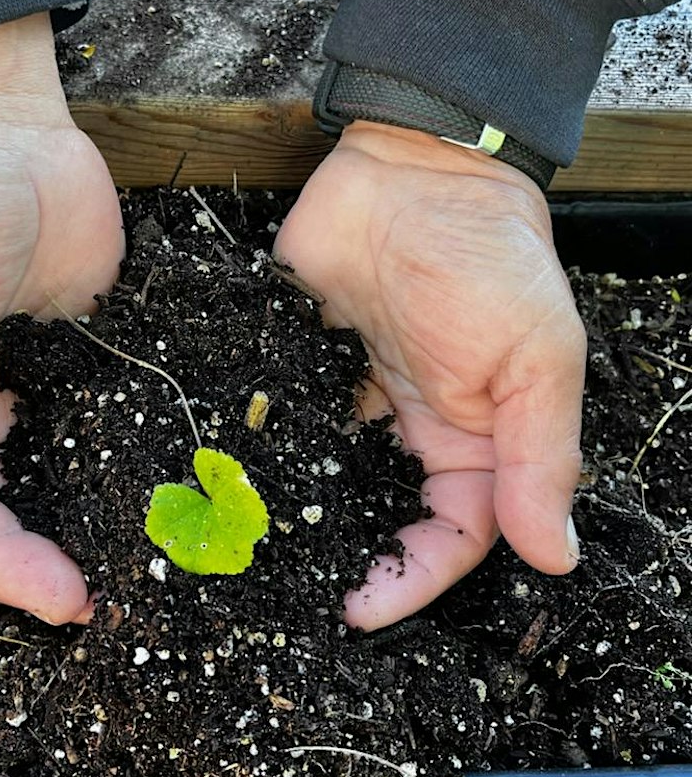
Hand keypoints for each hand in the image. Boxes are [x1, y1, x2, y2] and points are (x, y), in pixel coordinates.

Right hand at [0, 14, 123, 623]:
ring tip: (162, 560)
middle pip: (7, 514)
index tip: (63, 599)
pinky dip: (135, 457)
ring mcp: (26, 395)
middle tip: (127, 596)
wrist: (1, 125)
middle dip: (56, 558)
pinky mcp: (81, 366)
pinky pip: (107, 424)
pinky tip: (178, 486)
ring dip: (102, 518)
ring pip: (60, 479)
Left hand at [275, 122, 584, 629]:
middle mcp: (412, 428)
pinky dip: (253, 448)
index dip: (410, 580)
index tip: (358, 611)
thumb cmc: (489, 257)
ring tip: (239, 553)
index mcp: (476, 441)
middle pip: (379, 515)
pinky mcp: (300, 359)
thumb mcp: (535, 362)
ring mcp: (352, 395)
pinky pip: (278, 417)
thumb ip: (540, 460)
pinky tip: (218, 480)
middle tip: (286, 596)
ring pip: (322, 474)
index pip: (451, 537)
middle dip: (343, 558)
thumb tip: (559, 559)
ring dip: (289, 512)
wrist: (412, 165)